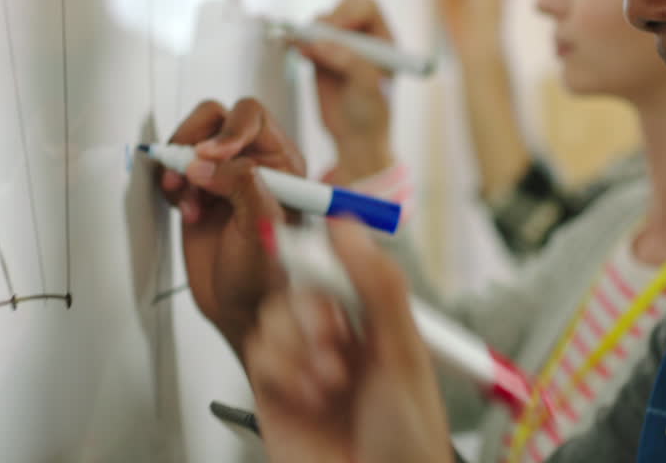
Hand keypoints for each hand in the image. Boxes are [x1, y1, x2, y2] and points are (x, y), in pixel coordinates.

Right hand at [159, 98, 304, 356]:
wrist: (242, 309)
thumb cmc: (266, 276)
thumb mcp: (262, 226)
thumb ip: (242, 184)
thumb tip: (205, 161)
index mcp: (283, 162)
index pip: (251, 116)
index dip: (227, 130)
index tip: (208, 157)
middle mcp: (255, 162)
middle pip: (216, 118)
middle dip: (194, 142)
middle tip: (186, 175)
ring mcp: (224, 177)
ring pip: (192, 140)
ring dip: (180, 166)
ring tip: (186, 201)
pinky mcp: (200, 192)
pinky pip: (175, 167)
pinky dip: (171, 183)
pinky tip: (185, 210)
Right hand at [244, 222, 452, 462]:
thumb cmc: (407, 440)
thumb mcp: (402, 353)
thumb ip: (378, 285)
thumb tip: (349, 225)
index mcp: (378, 319)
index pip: (342, 264)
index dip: (325, 251)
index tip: (312, 239)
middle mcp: (340, 336)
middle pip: (300, 286)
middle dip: (313, 311)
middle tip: (333, 339)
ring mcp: (305, 361)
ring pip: (274, 315)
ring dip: (298, 344)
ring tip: (329, 381)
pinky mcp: (275, 388)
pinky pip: (257, 350)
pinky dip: (281, 369)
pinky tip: (308, 396)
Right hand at [292, 0, 393, 182]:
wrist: (354, 137)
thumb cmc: (372, 114)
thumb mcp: (368, 87)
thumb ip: (349, 61)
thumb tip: (319, 43)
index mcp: (383, 39)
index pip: (367, 7)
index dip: (350, 12)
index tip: (337, 29)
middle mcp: (363, 37)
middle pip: (344, 6)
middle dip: (331, 18)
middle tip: (319, 37)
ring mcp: (340, 45)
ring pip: (323, 21)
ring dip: (313, 30)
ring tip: (307, 50)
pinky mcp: (321, 56)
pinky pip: (307, 38)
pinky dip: (298, 40)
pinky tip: (293, 47)